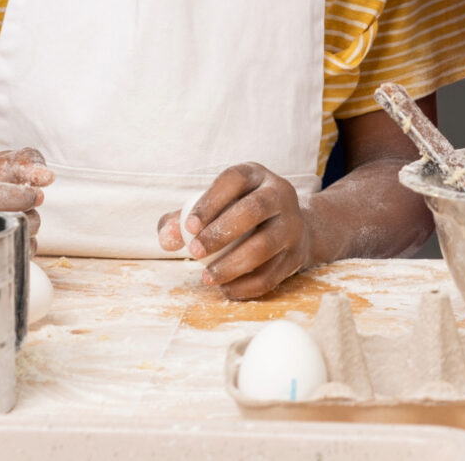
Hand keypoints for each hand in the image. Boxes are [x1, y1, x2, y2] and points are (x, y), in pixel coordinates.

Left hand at [156, 163, 313, 300]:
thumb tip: (167, 239)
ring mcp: (292, 226)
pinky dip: (245, 286)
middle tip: (195, 252)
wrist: (293, 229)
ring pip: (265, 245)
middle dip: (221, 232)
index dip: (210, 202)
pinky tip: (225, 288)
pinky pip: (271, 274)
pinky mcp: (297, 255)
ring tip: (206, 277)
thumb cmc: (239, 214)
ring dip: (232, 265)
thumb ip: (181, 219)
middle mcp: (280, 195)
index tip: (188, 227)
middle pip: (254, 209)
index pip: (234, 180)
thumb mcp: (214, 206)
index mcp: (256, 175)